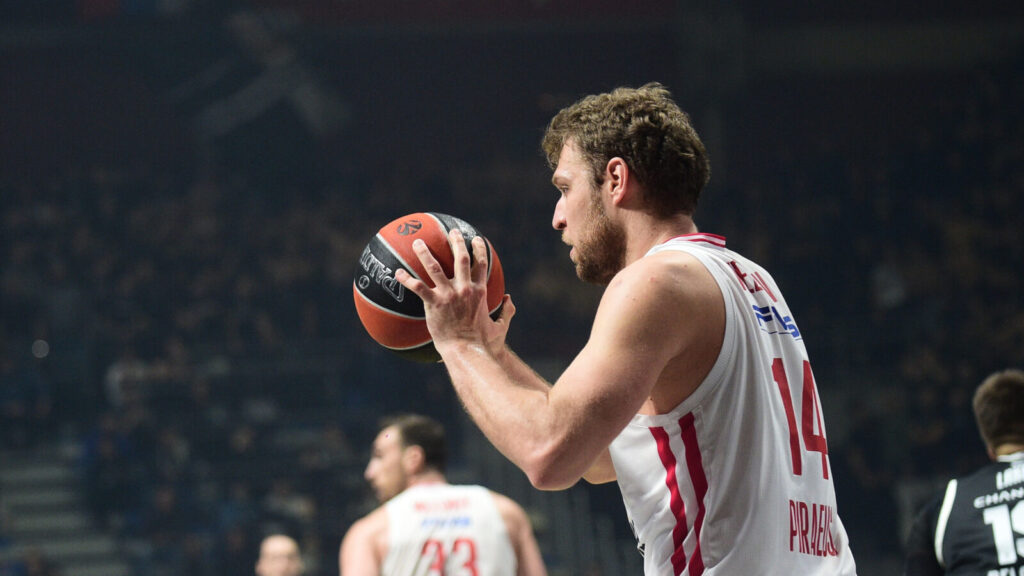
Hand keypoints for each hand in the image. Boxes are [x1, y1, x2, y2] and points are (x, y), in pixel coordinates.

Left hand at [395, 229, 514, 354]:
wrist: (467, 351)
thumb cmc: (483, 343)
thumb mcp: (500, 327)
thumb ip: (507, 312)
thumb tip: (509, 299)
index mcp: (480, 292)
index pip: (481, 264)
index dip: (479, 249)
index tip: (475, 239)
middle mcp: (464, 289)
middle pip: (461, 258)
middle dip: (456, 241)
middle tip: (451, 231)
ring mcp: (448, 295)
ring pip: (435, 267)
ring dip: (425, 253)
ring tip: (417, 242)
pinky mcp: (434, 304)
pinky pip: (418, 288)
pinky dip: (407, 279)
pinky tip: (397, 273)